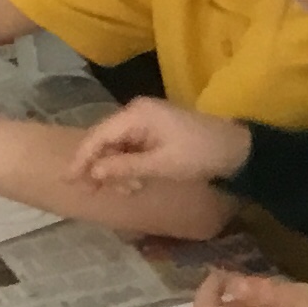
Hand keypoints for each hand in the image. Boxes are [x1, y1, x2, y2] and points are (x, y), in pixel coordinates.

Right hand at [70, 100, 251, 191]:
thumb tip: (94, 173)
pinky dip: (130, 166)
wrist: (238, 148)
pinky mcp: (155, 131)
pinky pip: (132, 148)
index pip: (98, 136)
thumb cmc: (201, 154)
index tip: (69, 181)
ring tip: (130, 190)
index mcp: (137, 114)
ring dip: (117, 171)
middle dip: (100, 168)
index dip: (81, 160)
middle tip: (96, 193)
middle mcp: (137, 113)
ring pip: (117, 147)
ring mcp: (146, 121)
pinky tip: (136, 183)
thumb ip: (124, 167)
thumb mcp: (161, 165)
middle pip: (104, 141)